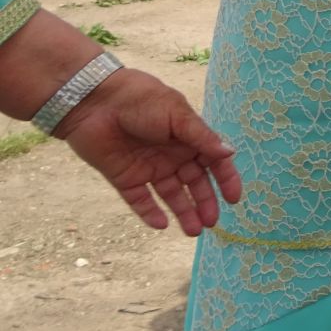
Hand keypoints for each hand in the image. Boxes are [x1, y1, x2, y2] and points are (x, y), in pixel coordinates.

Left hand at [54, 69, 241, 234]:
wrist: (96, 101)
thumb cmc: (142, 99)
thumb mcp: (178, 115)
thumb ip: (202, 137)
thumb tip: (231, 153)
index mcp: (188, 137)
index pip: (213, 162)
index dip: (225, 180)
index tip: (234, 199)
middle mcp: (172, 154)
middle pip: (194, 183)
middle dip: (204, 202)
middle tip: (212, 223)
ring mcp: (149, 168)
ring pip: (171, 195)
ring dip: (183, 212)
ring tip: (193, 231)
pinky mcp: (125, 178)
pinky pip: (140, 200)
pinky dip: (150, 213)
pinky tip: (162, 225)